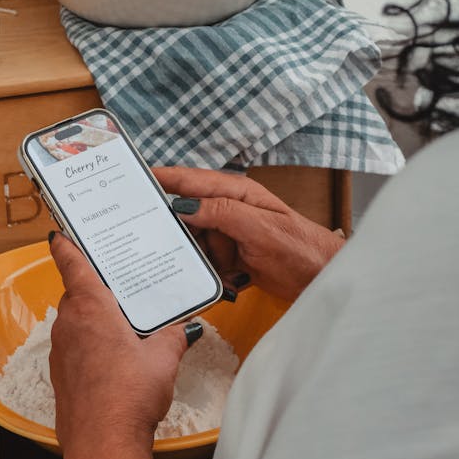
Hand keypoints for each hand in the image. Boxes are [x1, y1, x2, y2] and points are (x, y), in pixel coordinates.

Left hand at [48, 233, 191, 457]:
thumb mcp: (164, 358)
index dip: (66, 247)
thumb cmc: (130, 394)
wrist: (103, 443)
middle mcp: (69, 324)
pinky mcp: (60, 377)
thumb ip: (173, 337)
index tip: (58, 234)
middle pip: (76, 295)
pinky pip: (73, 349)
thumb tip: (184, 329)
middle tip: (119, 290)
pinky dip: (88, 347)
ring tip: (122, 329)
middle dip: (95, 291)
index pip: (73, 265)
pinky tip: (112, 362)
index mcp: (90, 308)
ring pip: (74, 323)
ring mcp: (60, 352)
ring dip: (92, 322)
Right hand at [154, 166, 343, 302]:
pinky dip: (215, 273)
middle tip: (177, 243)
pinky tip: (233, 280)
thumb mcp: (260, 228)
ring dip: (206, 259)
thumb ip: (222, 212)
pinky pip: (208, 261)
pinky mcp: (233, 256)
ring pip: (196, 242)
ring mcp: (231, 233)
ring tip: (231, 268)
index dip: (162, 177)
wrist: (325, 281)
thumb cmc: (302, 249)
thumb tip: (184, 204)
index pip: (190, 180)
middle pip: (188, 215)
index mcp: (237, 192)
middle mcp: (230, 209)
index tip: (132, 178)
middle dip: (184, 233)